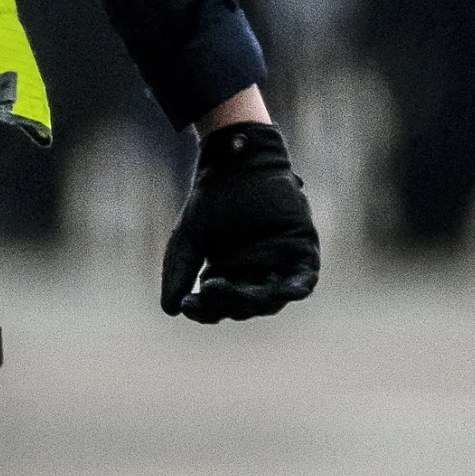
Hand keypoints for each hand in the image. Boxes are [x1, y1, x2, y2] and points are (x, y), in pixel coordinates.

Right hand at [161, 121, 319, 322]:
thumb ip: (179, 273)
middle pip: (244, 306)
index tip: (189, 304)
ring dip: (254, 300)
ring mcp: (280, 265)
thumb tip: (171, 310)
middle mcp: (255, 276)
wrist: (236, 165)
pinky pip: (303, 279)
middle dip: (226, 302)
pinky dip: (296, 288)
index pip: (219, 306)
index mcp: (230, 277)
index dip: (204, 311)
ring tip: (233, 291)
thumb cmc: (211, 201)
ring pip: (271, 299)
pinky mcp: (302, 251)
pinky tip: (285, 292)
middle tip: (209, 289)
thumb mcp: (188, 239)